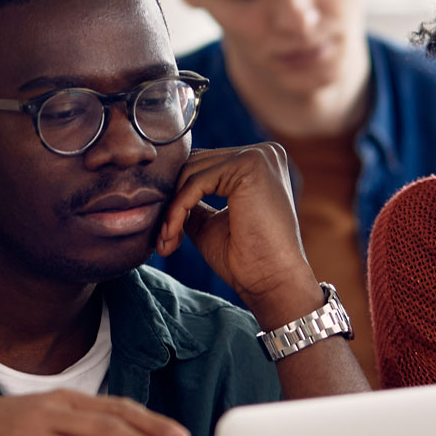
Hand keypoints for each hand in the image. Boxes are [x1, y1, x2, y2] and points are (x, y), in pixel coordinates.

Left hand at [154, 144, 316, 324]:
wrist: (272, 282)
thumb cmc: (246, 259)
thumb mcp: (210, 223)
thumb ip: (192, 202)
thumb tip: (163, 190)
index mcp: (258, 163)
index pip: (203, 165)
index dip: (177, 196)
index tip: (165, 232)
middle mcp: (263, 153)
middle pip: (195, 164)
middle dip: (172, 202)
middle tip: (163, 239)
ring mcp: (258, 157)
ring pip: (192, 172)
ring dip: (172, 209)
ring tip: (168, 242)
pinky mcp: (250, 167)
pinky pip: (197, 182)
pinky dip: (178, 209)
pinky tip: (173, 235)